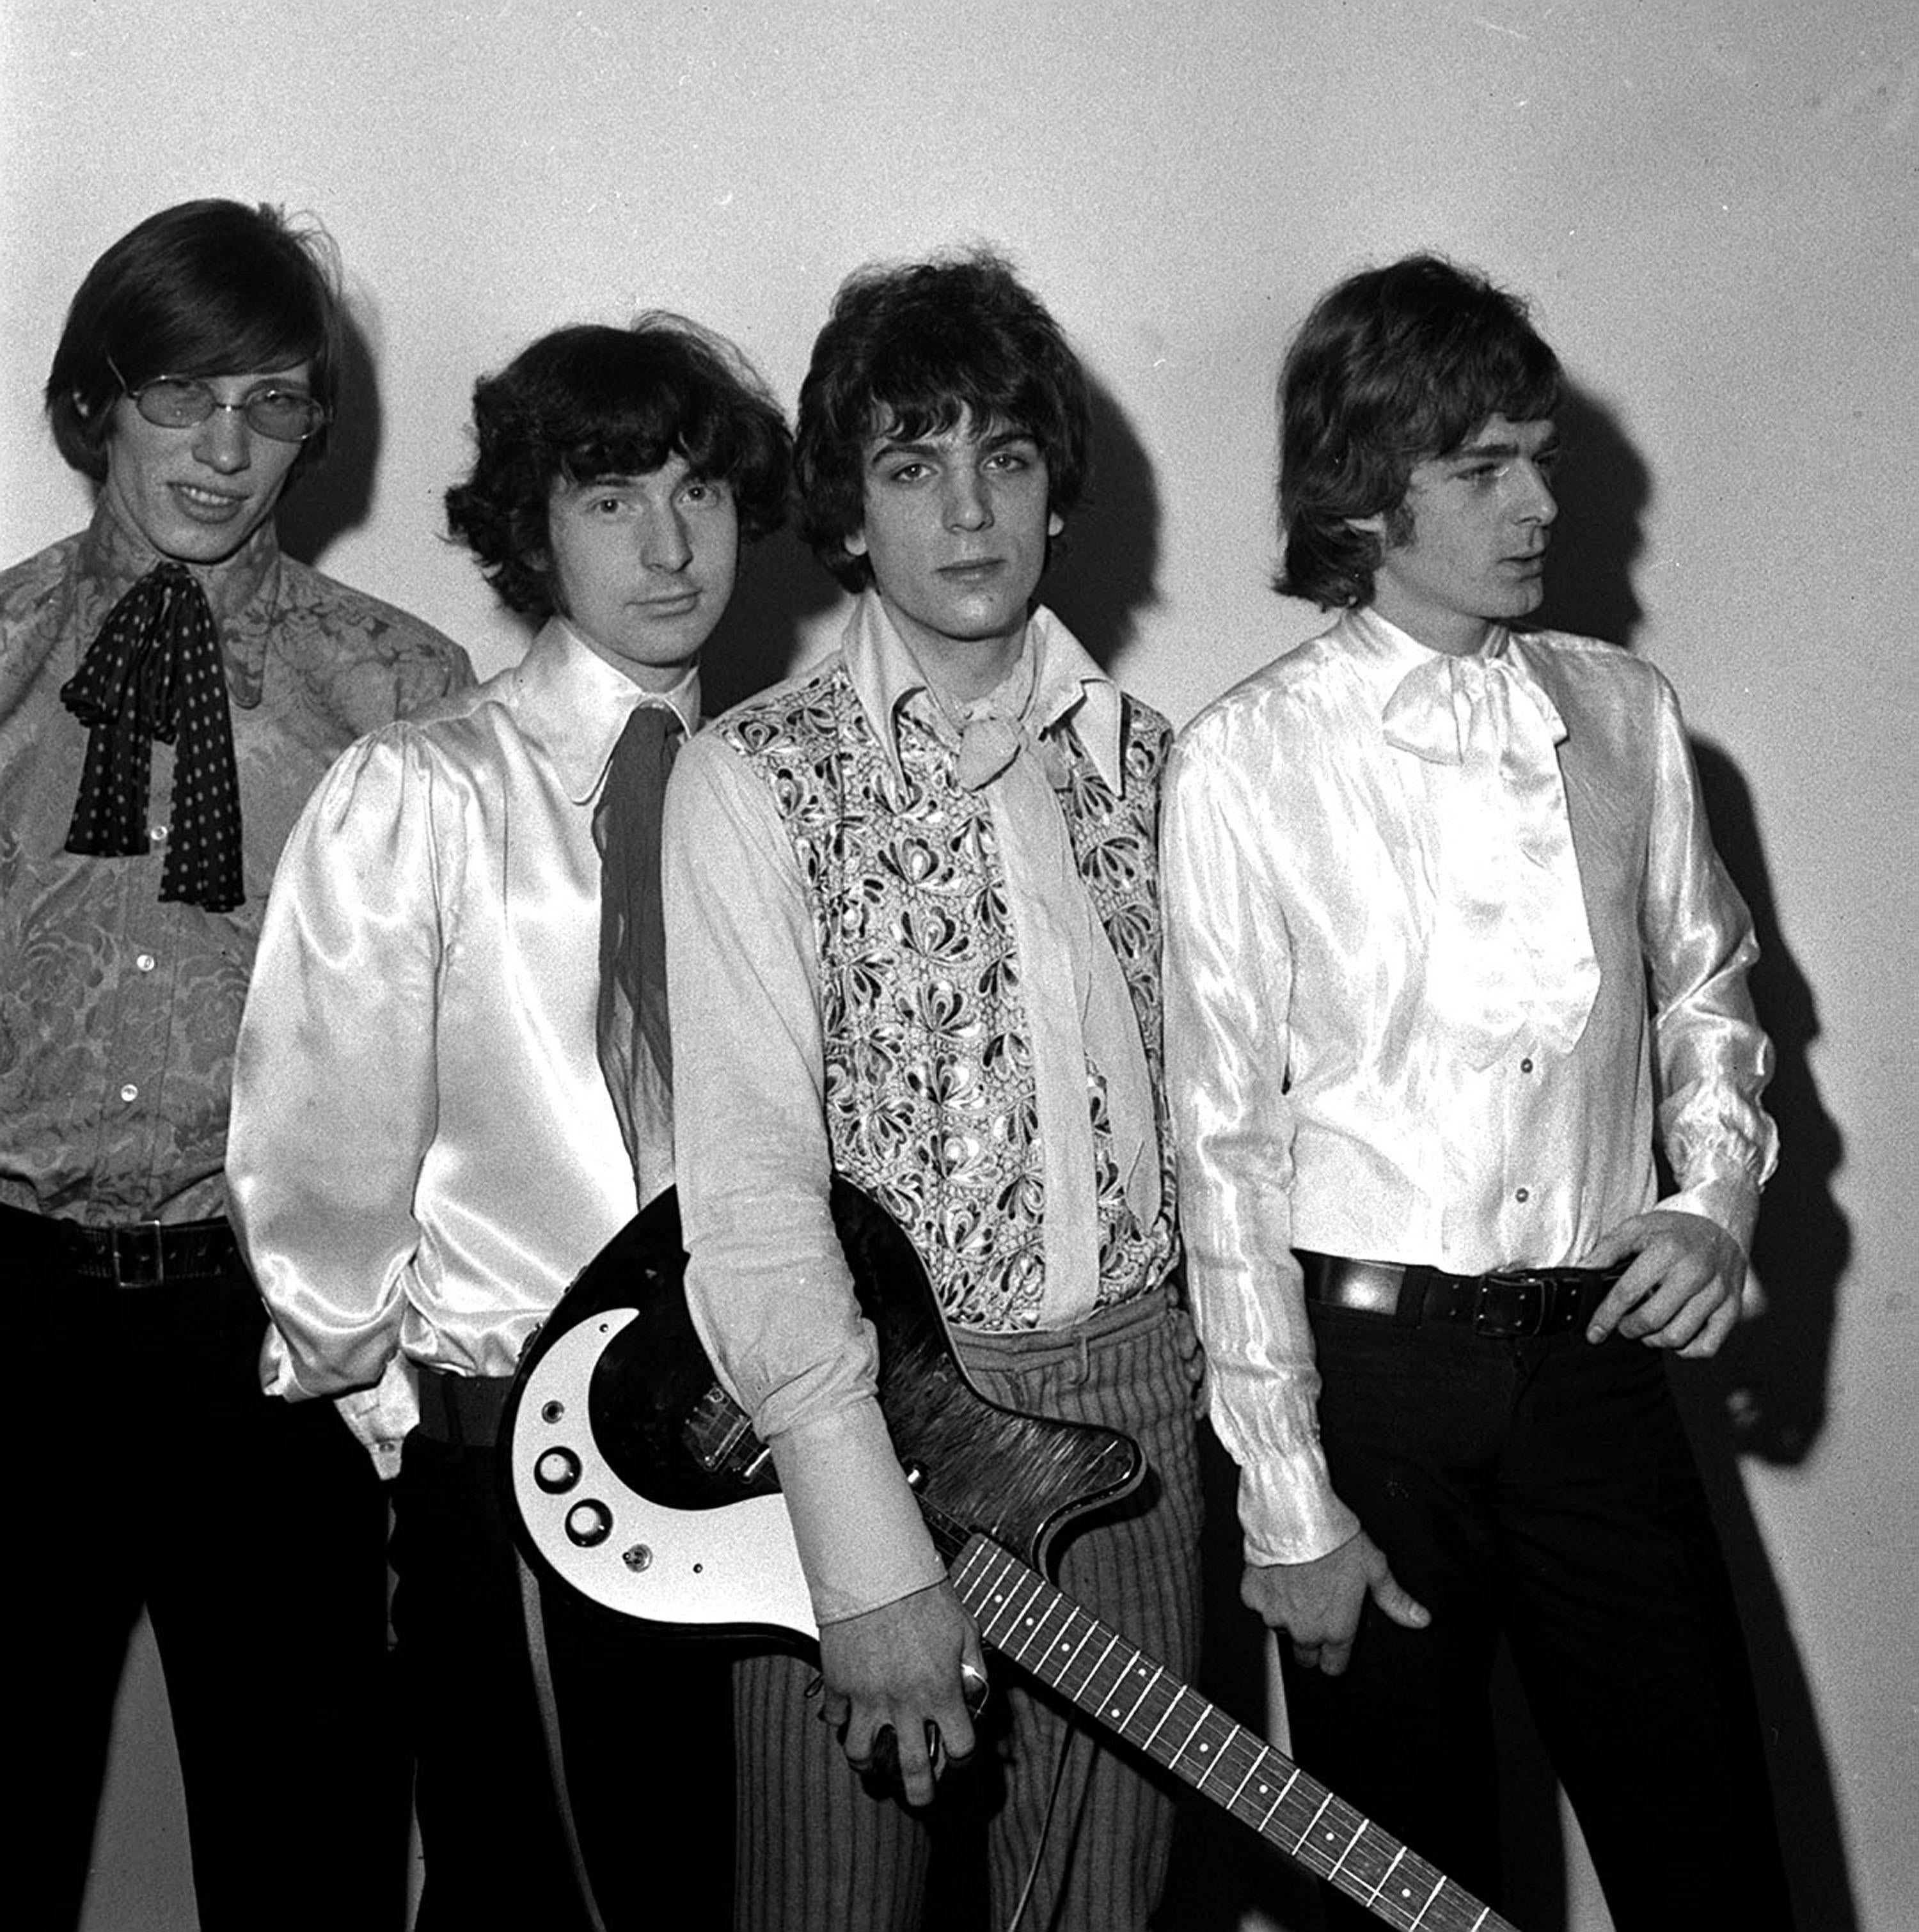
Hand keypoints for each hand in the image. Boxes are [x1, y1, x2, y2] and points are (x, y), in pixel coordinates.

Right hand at [816, 1578, 984, 1806]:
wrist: (878, 1572)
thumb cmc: (923, 1595)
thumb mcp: (965, 1629)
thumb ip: (974, 1667)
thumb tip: (978, 1694)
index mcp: (940, 1692)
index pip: (959, 1748)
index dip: (964, 1760)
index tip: (960, 1758)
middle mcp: (904, 1703)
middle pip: (912, 1769)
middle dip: (919, 1794)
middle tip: (920, 1798)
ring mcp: (867, 1697)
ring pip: (861, 1754)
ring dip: (869, 1765)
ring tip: (874, 1764)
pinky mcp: (839, 1684)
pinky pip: (835, 1718)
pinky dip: (839, 1722)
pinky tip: (847, 1716)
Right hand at [1241, 1530, 1428, 1675]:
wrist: (1295, 1514)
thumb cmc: (1335, 1539)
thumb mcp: (1375, 1567)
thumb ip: (1395, 1599)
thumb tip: (1419, 1618)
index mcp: (1336, 1629)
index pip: (1334, 1667)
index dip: (1336, 1656)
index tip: (1336, 1642)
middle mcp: (1304, 1629)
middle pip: (1306, 1656)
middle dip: (1311, 1641)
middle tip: (1317, 1609)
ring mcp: (1274, 1615)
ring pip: (1280, 1627)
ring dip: (1287, 1614)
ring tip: (1298, 1583)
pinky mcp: (1252, 1596)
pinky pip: (1258, 1604)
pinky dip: (1266, 1593)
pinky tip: (1278, 1573)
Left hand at [1580, 1209, 1746, 1355]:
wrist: (1720, 1226)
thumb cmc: (1674, 1230)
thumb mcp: (1636, 1227)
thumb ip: (1606, 1250)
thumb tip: (1582, 1271)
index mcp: (1667, 1250)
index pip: (1628, 1293)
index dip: (1606, 1317)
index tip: (1594, 1332)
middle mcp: (1695, 1272)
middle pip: (1652, 1320)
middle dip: (1629, 1329)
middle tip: (1624, 1325)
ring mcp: (1717, 1292)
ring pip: (1678, 1337)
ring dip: (1654, 1340)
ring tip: (1647, 1328)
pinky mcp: (1732, 1308)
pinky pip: (1707, 1346)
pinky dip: (1686, 1350)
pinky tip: (1674, 1334)